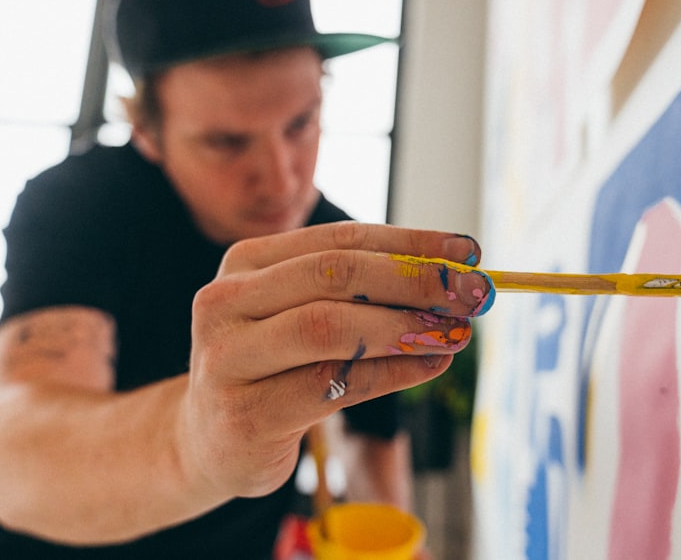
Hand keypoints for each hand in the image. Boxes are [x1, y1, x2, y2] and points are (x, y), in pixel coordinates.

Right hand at [177, 222, 489, 500]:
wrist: (207, 441)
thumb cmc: (271, 368)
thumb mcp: (300, 315)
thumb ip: (358, 293)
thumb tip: (451, 277)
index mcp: (246, 262)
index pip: (341, 239)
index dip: (410, 242)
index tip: (468, 251)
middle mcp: (227, 300)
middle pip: (335, 275)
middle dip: (414, 280)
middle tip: (473, 293)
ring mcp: (228, 357)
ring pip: (329, 327)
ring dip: (406, 327)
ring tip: (456, 333)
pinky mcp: (245, 413)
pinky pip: (332, 385)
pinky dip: (391, 373)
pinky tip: (430, 366)